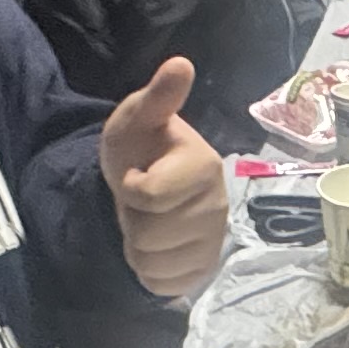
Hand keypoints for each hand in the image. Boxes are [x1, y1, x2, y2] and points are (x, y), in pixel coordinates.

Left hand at [101, 54, 229, 297]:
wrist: (143, 181)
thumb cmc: (139, 147)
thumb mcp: (136, 118)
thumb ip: (158, 97)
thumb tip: (180, 63)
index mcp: (204, 165)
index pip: (149, 196)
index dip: (130, 188)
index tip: (136, 174)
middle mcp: (218, 205)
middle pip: (149, 235)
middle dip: (134, 219)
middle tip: (142, 201)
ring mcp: (214, 240)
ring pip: (153, 262)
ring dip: (137, 245)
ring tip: (148, 220)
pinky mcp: (204, 269)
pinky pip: (163, 285)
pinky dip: (148, 270)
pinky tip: (156, 246)